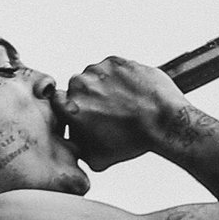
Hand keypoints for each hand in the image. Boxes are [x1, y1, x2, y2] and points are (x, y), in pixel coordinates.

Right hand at [58, 55, 189, 170]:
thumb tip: (75, 145)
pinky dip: (119, 78)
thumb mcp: (97, 159)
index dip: (69, 108)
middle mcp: (80, 85)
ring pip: (94, 76)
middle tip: (106, 112)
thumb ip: (78, 149)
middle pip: (77, 88)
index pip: (57, 102)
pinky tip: (130, 93)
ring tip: (121, 103)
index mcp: (70, 107)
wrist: (162, 121)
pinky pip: (111, 68)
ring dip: (103, 87)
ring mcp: (99, 70)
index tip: (79, 113)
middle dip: (88, 98)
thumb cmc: (131, 140)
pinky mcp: (117, 61)